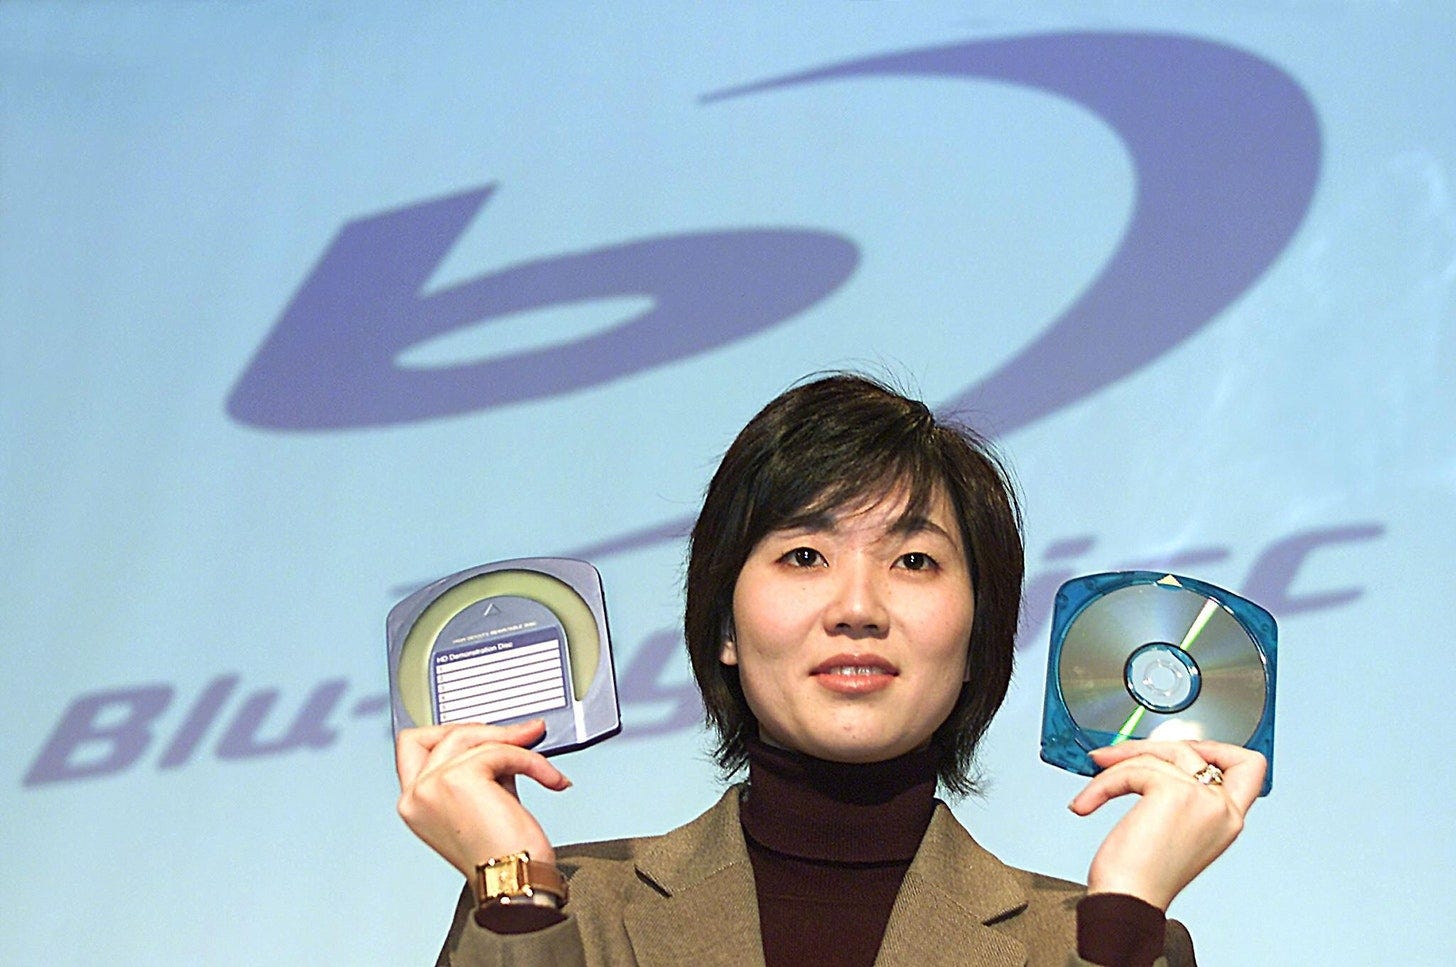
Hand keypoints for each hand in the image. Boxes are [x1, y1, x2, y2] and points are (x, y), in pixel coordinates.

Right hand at [395, 719, 570, 877]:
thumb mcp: (482, 801)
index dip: (452, 732)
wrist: (516, 882)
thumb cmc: (506, 856)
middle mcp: (415, 794)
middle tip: (524, 735)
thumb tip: (507, 735)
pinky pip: (501, 751)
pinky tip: (551, 778)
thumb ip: (480, 768)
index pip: (415, 744)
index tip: (488, 734)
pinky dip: (532, 762)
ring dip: (515, 745)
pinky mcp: (457, 779)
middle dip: (489, 731)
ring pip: (474, 736)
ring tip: (542, 766)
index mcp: (415, 803)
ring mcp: (431, 785)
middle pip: (446, 732)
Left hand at [1069, 739, 1264, 909]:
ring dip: (1116, 766)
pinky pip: (1132, 769)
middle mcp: (1223, 808)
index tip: (1175, 749)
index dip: (1215, 746)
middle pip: (1192, 748)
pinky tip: (1087, 803)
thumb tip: (1152, 755)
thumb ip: (1183, 795)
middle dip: (1148, 747)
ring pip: (1157, 755)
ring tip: (1093, 789)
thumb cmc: (1142, 875)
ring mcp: (1203, 799)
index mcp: (1229, 818)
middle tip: (1114, 758)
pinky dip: (1103, 785)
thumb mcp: (1177, 829)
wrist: (1128, 901)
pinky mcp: (1173, 793)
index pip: (1249, 765)